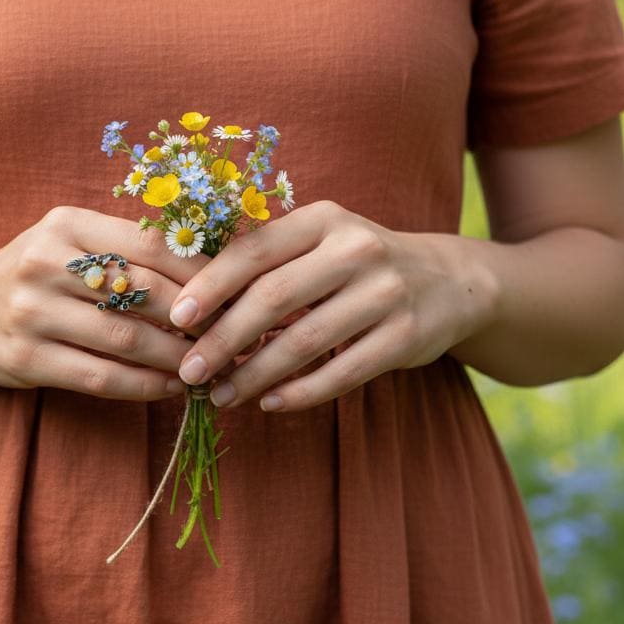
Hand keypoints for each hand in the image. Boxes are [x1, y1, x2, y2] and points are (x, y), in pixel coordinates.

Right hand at [0, 205, 221, 399]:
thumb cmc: (35, 272)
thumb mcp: (70, 242)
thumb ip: (126, 248)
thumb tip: (211, 270)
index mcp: (67, 225)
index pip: (151, 244)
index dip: (201, 272)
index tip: (235, 292)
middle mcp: (46, 262)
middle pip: (143, 291)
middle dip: (196, 319)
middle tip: (232, 336)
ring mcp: (32, 311)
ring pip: (126, 338)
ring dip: (176, 357)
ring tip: (208, 366)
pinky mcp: (25, 358)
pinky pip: (100, 376)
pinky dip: (144, 385)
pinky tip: (169, 387)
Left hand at [167, 199, 490, 410]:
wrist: (447, 280)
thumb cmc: (356, 263)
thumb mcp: (319, 243)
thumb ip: (268, 263)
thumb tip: (193, 307)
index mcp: (323, 219)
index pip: (255, 250)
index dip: (211, 285)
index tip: (176, 318)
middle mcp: (356, 249)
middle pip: (274, 297)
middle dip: (223, 339)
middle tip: (188, 371)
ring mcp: (386, 292)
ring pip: (305, 341)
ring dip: (255, 374)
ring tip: (221, 395)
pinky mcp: (406, 337)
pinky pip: (342, 372)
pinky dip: (301, 392)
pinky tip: (269, 403)